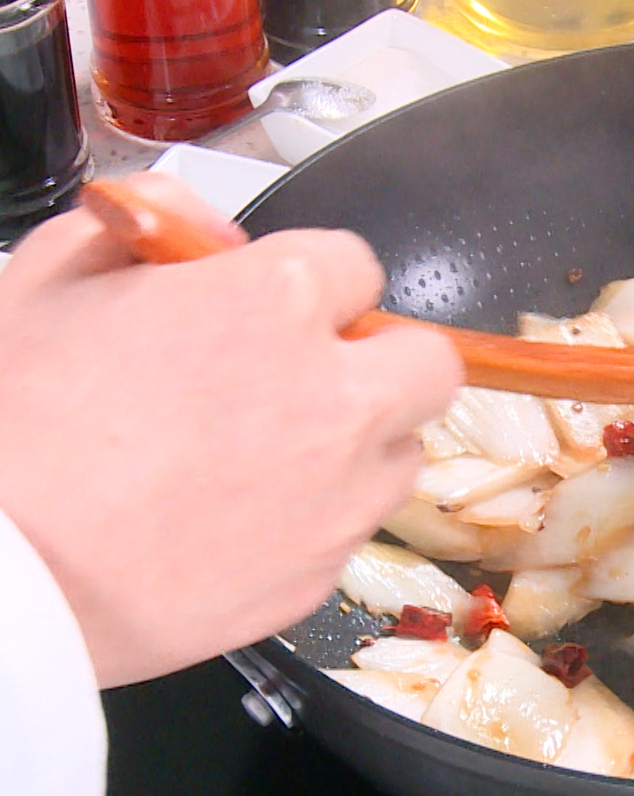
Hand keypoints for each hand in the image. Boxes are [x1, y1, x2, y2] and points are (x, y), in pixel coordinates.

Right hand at [0, 174, 463, 686]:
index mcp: (276, 303)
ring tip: (268, 458)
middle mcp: (335, 398)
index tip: (277, 308)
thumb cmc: (14, 425)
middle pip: (428, 363)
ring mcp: (339, 496)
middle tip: (312, 378)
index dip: (312, 285)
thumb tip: (207, 226)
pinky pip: (350, 533)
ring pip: (401, 455)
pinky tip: (238, 521)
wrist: (0, 574)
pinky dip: (315, 521)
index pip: (357, 265)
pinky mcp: (322, 575)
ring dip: (358, 446)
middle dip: (381, 362)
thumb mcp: (52, 274)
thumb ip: (150, 220)